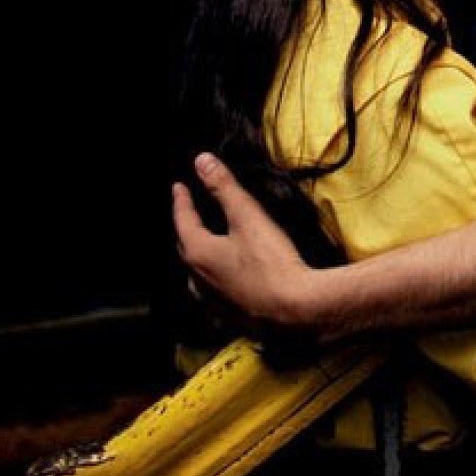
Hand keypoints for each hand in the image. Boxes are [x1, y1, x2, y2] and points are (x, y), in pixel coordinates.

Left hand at [171, 154, 327, 342]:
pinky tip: (224, 281)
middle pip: (186, 248)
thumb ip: (224, 187)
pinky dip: (214, 279)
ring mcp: (214, 301)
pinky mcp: (231, 315)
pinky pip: (213, 292)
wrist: (296, 310)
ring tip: (204, 246)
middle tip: (190, 212)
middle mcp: (199, 279)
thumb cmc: (270, 262)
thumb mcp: (248, 217)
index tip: (179, 187)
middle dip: (186, 228)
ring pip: (197, 274)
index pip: (182, 220)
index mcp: (199, 253)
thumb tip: (201, 161)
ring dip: (198, 256)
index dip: (181, 201)